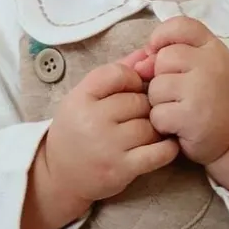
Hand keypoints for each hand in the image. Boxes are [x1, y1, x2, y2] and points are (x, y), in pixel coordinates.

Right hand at [22, 62, 178, 228]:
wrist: (60, 176)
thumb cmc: (76, 131)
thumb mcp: (84, 98)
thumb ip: (114, 74)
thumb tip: (147, 52)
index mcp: (80, 98)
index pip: (119, 74)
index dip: (133, 80)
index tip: (131, 90)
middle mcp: (92, 120)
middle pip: (139, 101)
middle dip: (145, 107)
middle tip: (140, 116)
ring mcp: (108, 146)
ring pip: (151, 125)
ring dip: (155, 129)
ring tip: (146, 133)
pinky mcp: (122, 169)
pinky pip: (159, 152)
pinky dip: (168, 147)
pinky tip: (163, 145)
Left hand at [140, 17, 228, 166]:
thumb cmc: (211, 101)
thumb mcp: (201, 70)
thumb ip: (171, 57)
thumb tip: (139, 64)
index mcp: (214, 48)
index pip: (181, 25)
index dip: (162, 36)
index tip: (159, 52)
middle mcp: (211, 64)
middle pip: (162, 59)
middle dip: (160, 78)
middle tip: (179, 95)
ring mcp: (202, 89)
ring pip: (156, 87)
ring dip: (160, 103)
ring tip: (180, 111)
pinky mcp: (192, 115)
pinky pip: (157, 113)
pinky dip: (162, 124)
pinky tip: (179, 126)